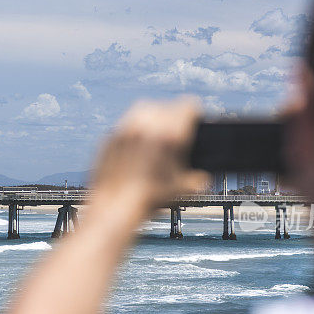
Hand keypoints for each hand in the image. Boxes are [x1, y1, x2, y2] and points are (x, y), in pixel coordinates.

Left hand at [89, 96, 209, 224]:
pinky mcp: (110, 136)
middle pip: (166, 107)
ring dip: (152, 120)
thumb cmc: (150, 200)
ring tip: (155, 138)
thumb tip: (203, 177)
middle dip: (172, 118)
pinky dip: (133, 133)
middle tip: (174, 134)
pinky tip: (135, 150)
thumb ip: (198, 179)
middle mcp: (147, 124)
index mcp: (171, 133)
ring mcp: (125, 128)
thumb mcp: (182, 190)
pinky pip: (126, 126)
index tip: (194, 122)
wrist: (113, 208)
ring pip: (144, 111)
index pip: (189, 105)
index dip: (194, 114)